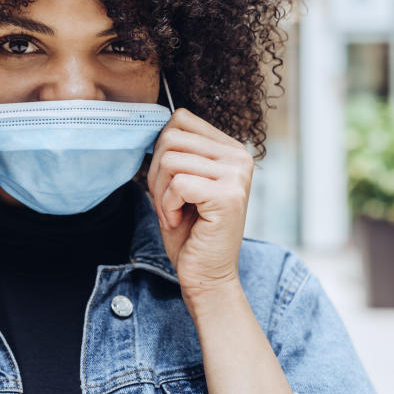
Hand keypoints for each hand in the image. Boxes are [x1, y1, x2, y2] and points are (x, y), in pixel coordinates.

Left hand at [146, 107, 253, 299]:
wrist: (206, 274)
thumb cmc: (189, 230)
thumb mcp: (180, 182)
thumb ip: (176, 151)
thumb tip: (154, 123)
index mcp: (230, 148)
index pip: (180, 119)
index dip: (161, 150)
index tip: (169, 182)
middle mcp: (239, 157)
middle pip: (171, 137)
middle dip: (156, 173)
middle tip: (168, 202)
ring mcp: (237, 175)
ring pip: (170, 160)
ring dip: (161, 193)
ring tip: (174, 213)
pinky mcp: (228, 196)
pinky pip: (178, 183)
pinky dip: (168, 206)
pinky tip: (180, 221)